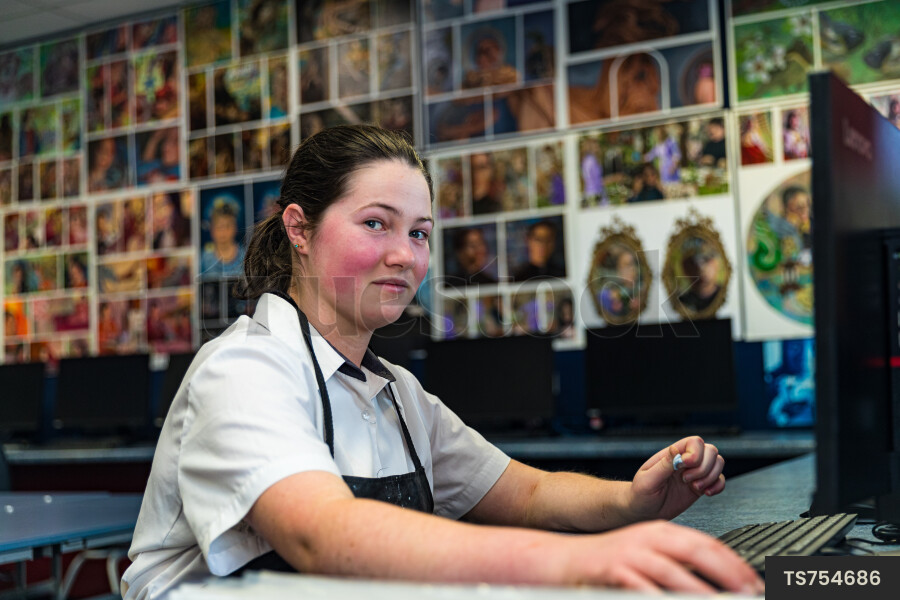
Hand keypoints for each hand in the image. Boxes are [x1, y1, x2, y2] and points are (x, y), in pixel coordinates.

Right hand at [564, 521, 762, 593]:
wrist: (565, 559)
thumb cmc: (609, 562)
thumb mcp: (648, 555)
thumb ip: (679, 564)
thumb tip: (716, 582)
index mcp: (661, 532)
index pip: (706, 543)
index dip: (734, 563)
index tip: (754, 582)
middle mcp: (648, 538)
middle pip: (696, 550)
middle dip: (728, 573)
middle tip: (749, 591)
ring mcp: (630, 553)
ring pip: (672, 570)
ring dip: (698, 590)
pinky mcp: (613, 569)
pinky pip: (641, 586)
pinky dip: (658, 597)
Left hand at [628, 436, 724, 521]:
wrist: (643, 510)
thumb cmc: (640, 494)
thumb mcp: (648, 480)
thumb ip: (663, 465)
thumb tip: (675, 449)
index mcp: (672, 455)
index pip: (694, 442)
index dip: (696, 453)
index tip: (685, 466)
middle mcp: (685, 462)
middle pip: (710, 450)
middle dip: (704, 467)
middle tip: (686, 480)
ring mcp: (694, 473)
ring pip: (717, 463)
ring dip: (711, 476)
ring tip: (696, 487)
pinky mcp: (700, 486)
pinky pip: (719, 480)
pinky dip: (718, 486)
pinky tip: (707, 493)